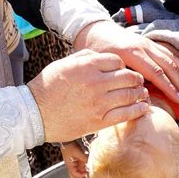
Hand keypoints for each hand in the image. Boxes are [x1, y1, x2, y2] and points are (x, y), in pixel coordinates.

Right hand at [28, 49, 149, 141]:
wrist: (34, 113)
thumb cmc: (48, 85)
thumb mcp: (65, 63)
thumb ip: (86, 56)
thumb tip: (102, 56)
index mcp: (88, 65)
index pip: (117, 60)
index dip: (122, 65)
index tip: (122, 70)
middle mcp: (96, 82)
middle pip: (128, 77)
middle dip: (136, 78)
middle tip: (138, 81)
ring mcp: (99, 103)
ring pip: (130, 95)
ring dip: (140, 93)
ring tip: (142, 93)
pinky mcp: (98, 121)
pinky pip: (125, 114)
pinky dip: (138, 110)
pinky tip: (143, 108)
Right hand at [61, 142, 88, 177]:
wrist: (68, 141)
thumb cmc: (71, 146)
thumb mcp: (78, 152)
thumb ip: (84, 158)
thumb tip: (91, 163)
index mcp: (70, 166)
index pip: (75, 175)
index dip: (81, 176)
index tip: (86, 174)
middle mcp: (72, 167)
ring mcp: (75, 165)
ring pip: (79, 174)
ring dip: (84, 177)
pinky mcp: (78, 162)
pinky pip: (82, 169)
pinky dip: (85, 171)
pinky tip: (90, 170)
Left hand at [73, 21, 178, 105]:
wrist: (95, 28)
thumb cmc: (97, 49)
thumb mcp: (104, 64)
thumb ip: (121, 77)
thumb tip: (138, 93)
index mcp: (133, 53)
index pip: (156, 73)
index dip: (169, 87)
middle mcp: (144, 46)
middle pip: (167, 66)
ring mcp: (148, 43)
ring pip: (171, 57)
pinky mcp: (148, 41)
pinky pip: (167, 49)